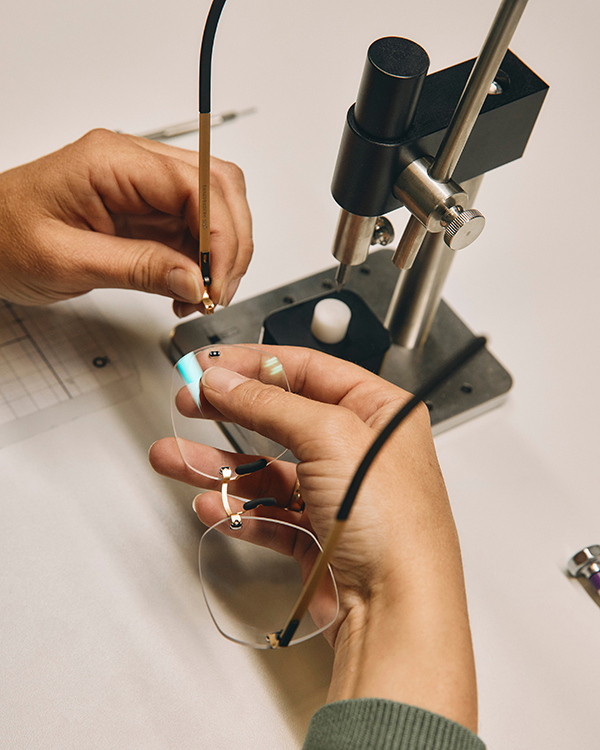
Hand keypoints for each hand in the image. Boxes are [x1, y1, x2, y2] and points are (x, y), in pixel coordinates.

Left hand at [0, 129, 252, 314]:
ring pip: (214, 208)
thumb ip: (138, 268)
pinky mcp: (145, 211)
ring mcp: (142, 186)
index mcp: (112, 161)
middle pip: (219, 186)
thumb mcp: (67, 261)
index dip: (220, 234)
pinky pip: (192, 230)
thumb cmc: (3, 238)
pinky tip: (189, 289)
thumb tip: (196, 278)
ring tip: (204, 294)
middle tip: (220, 290)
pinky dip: (202, 262)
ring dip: (221, 254)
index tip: (218, 280)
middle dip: (231, 242)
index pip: (196, 184)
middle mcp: (134, 165)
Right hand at [149, 346, 477, 731]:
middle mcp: (359, 450)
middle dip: (230, 410)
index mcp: (379, 412)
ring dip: (218, 464)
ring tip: (175, 458)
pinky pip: (267, 513)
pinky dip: (237, 508)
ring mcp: (336, 494)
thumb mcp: (331, 436)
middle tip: (189, 402)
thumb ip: (270, 404)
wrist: (397, 610)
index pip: (308, 370)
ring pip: (266, 469)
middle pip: (280, 416)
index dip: (255, 364)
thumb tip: (227, 381)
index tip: (212, 366)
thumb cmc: (396, 525)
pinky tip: (213, 503)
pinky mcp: (318, 534)